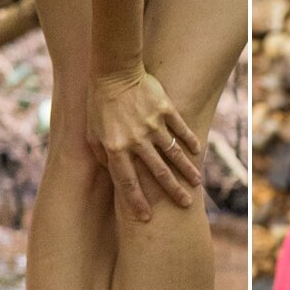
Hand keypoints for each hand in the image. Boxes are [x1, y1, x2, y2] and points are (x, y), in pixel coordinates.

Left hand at [87, 67, 203, 222]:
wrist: (114, 71)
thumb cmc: (99, 104)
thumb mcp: (92, 132)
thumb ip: (102, 155)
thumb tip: (113, 175)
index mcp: (115, 148)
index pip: (127, 183)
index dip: (136, 202)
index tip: (146, 218)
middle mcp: (136, 140)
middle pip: (157, 172)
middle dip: (172, 192)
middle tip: (184, 204)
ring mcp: (153, 124)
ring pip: (174, 153)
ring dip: (187, 170)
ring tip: (197, 183)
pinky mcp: (165, 109)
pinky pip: (180, 129)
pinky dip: (190, 140)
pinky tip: (197, 151)